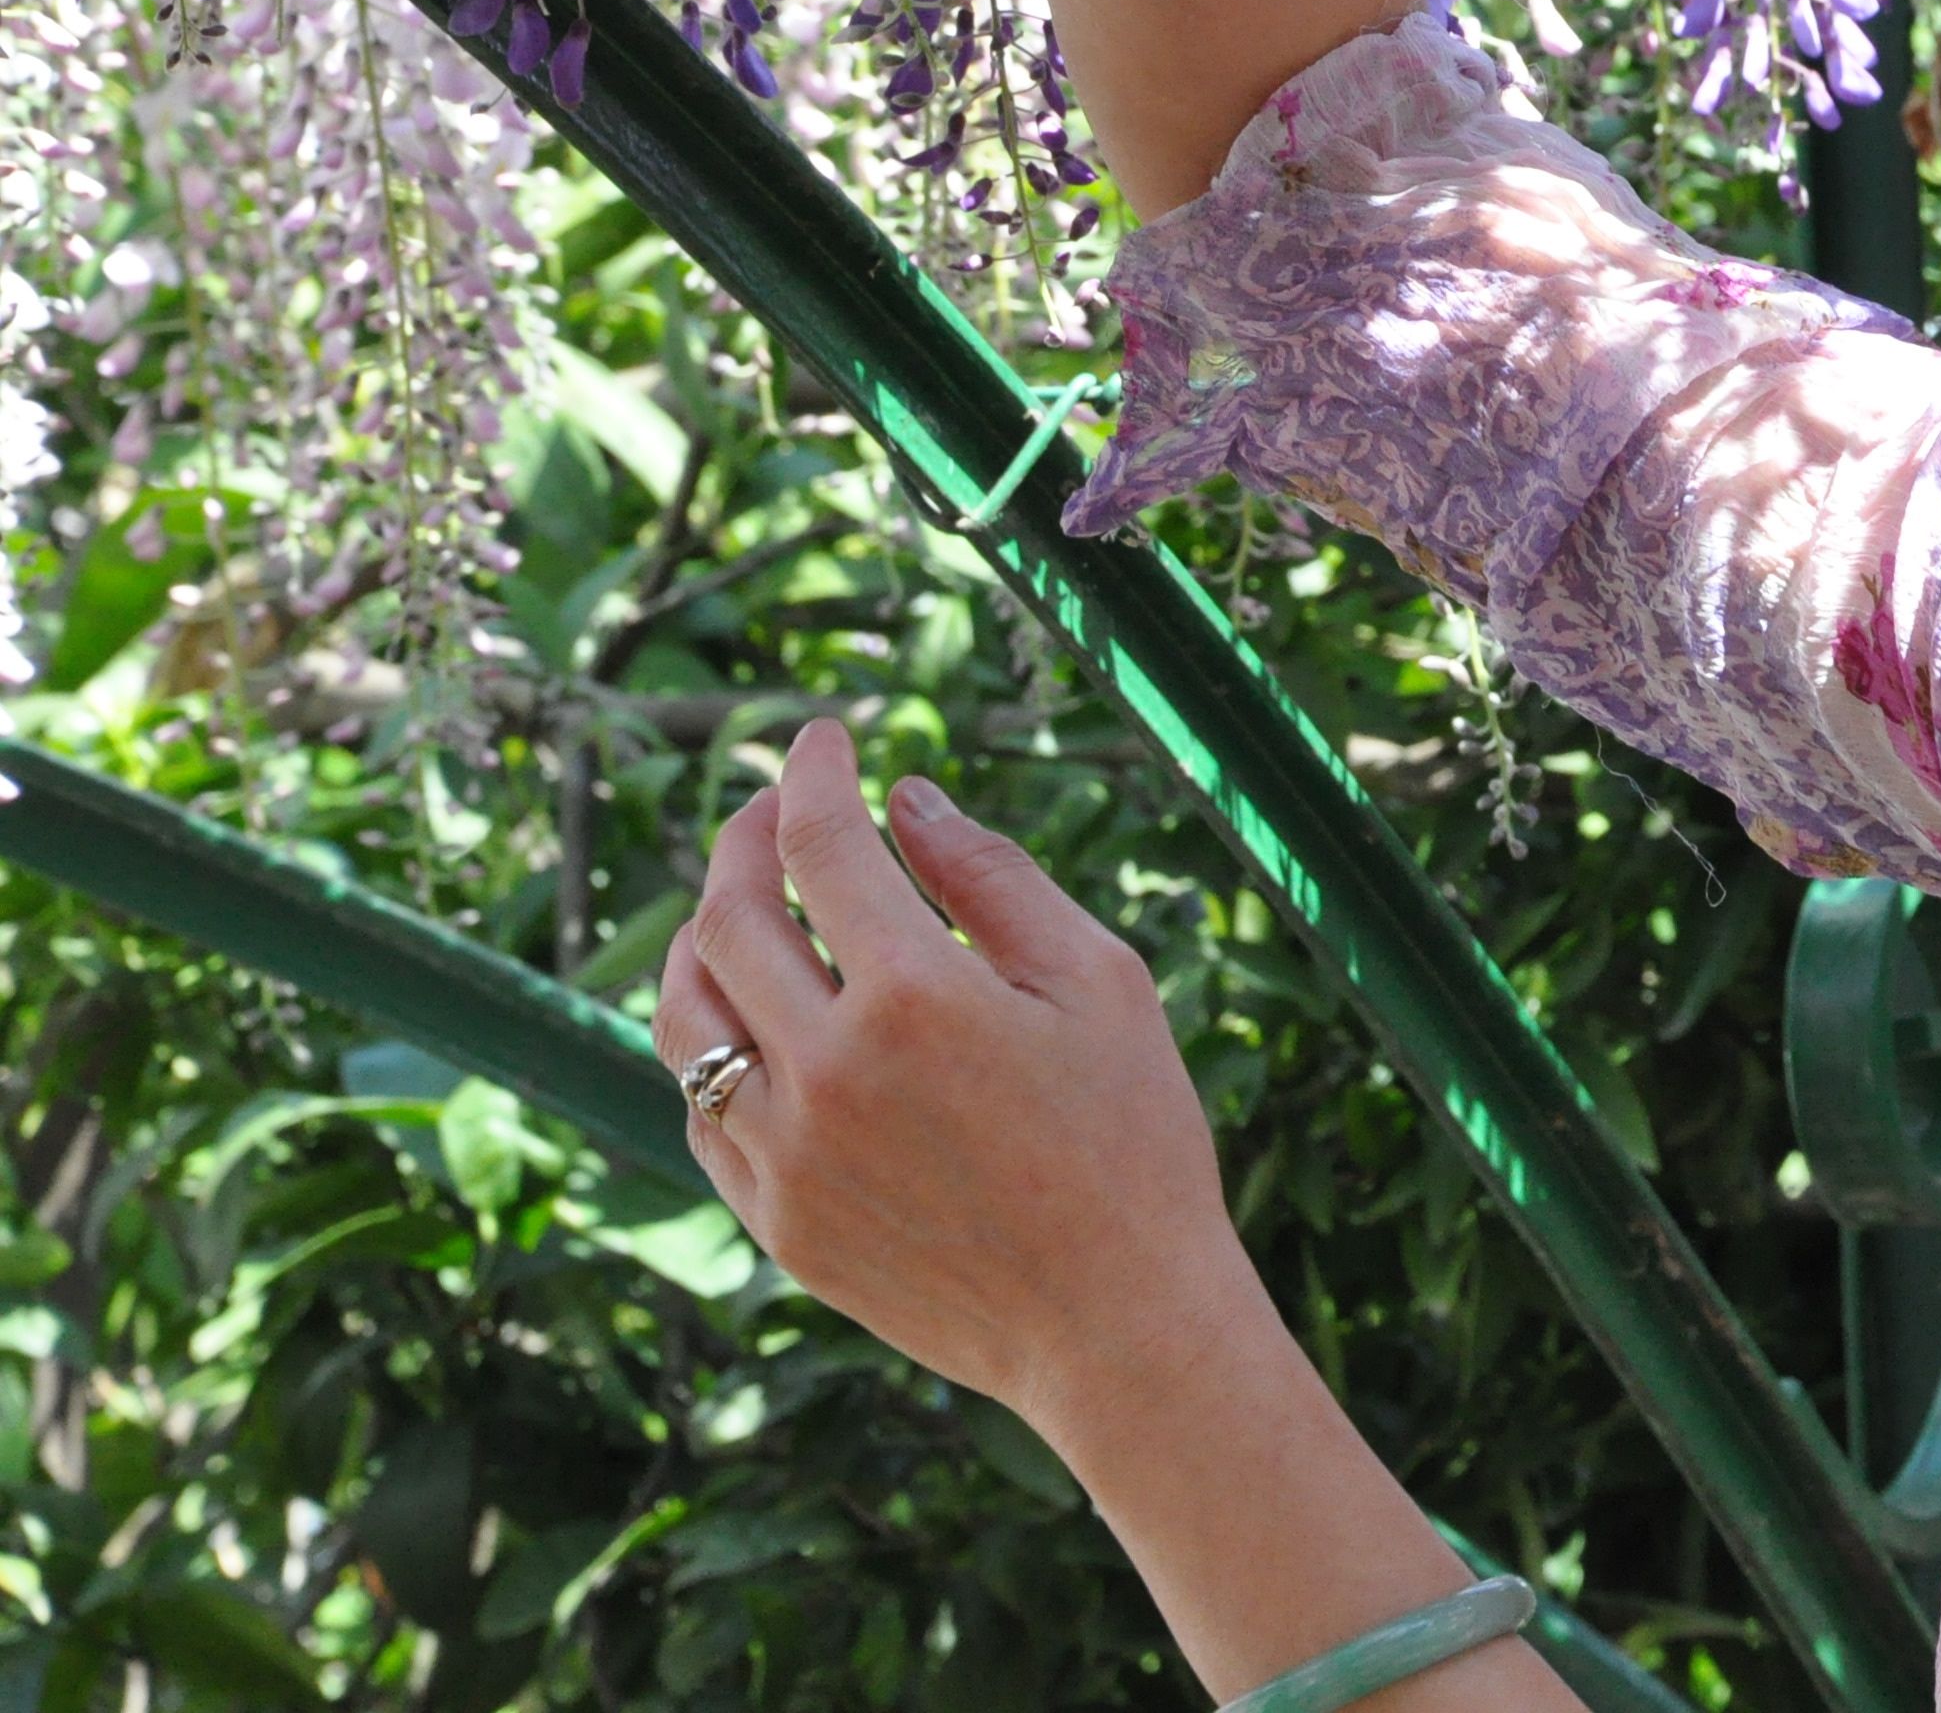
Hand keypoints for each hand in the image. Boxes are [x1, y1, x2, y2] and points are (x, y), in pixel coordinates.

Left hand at [654, 718, 1260, 1439]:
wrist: (1117, 1326)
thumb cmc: (1134, 1141)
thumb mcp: (1100, 983)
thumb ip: (994, 879)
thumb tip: (906, 799)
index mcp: (915, 998)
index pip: (821, 845)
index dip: (813, 774)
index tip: (823, 738)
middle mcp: (825, 1072)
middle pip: (728, 919)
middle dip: (746, 840)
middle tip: (780, 808)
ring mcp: (786, 1156)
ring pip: (684, 1016)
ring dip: (700, 938)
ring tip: (743, 905)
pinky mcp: (775, 1221)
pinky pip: (701, 1109)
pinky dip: (710, 1044)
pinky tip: (757, 1021)